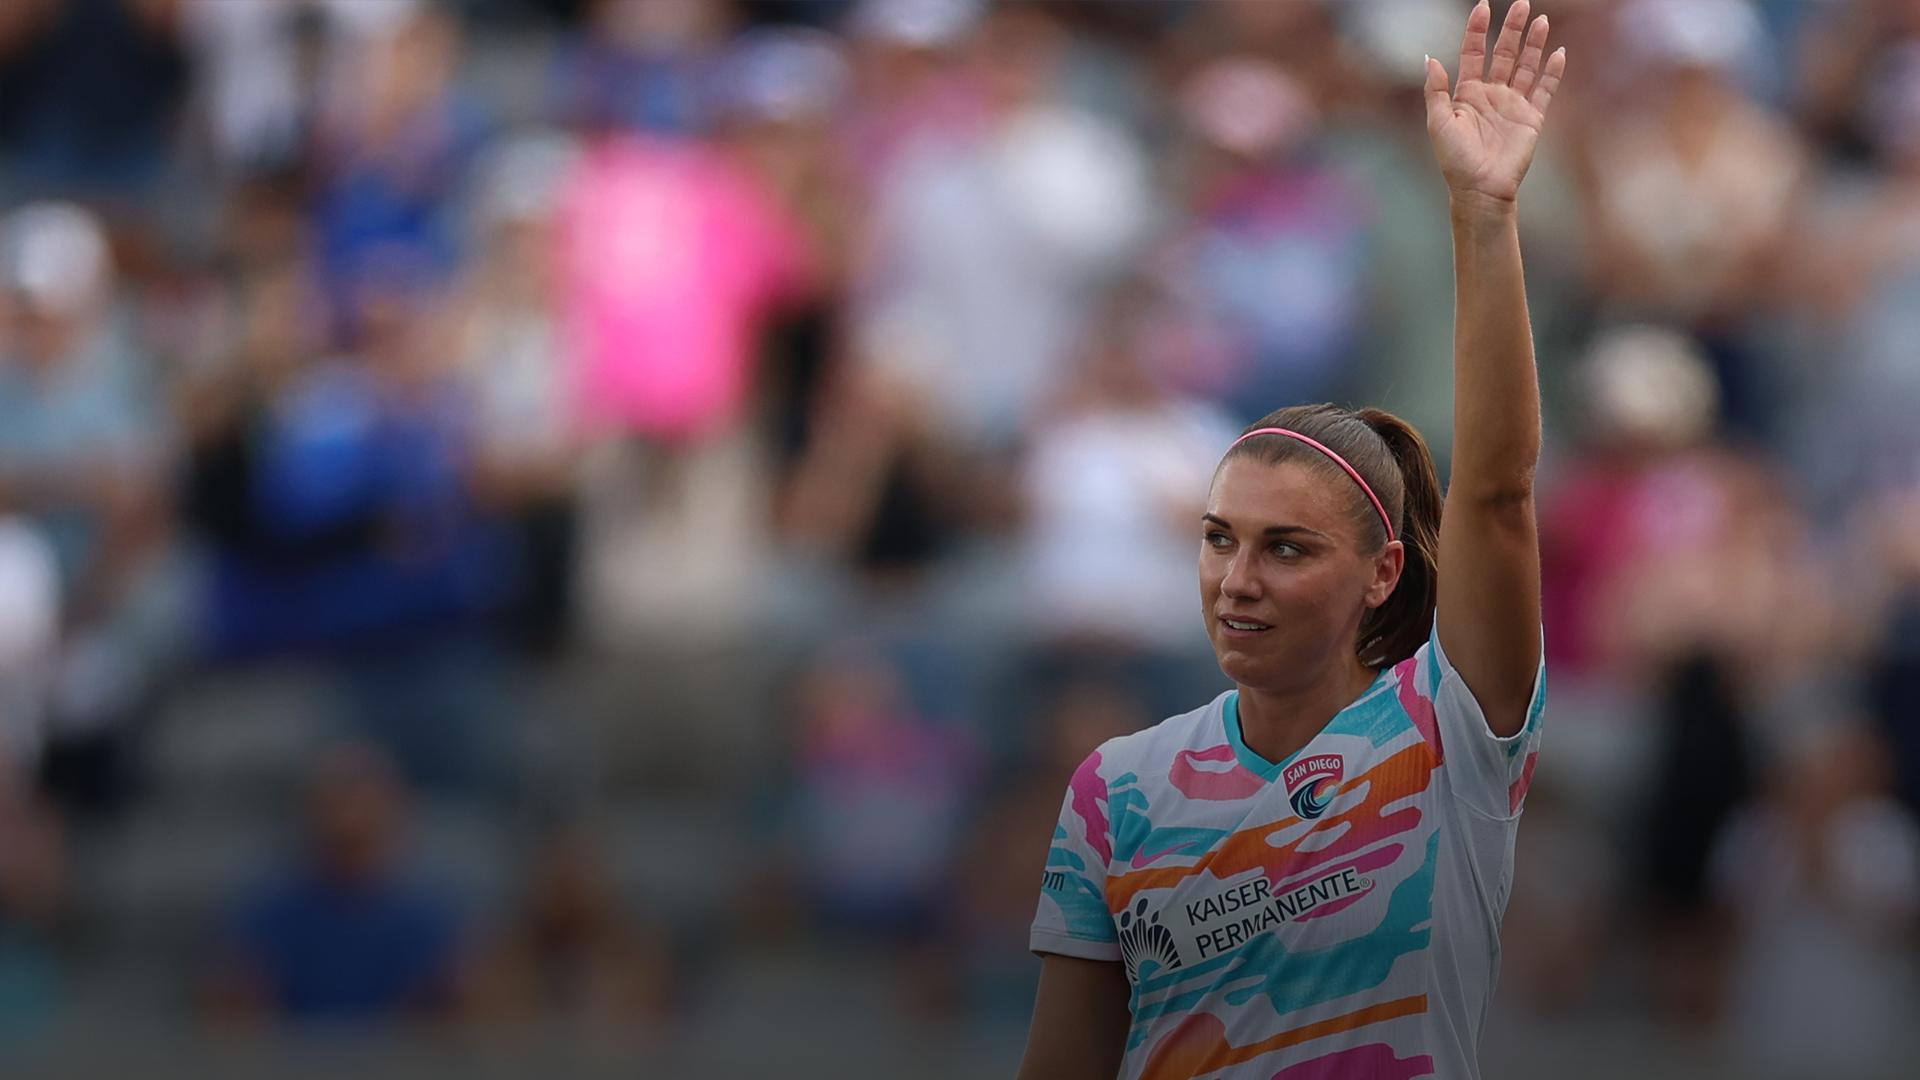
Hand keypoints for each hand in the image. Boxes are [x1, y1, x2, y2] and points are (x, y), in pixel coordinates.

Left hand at [1425, 0, 1565, 206]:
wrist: (1481, 188)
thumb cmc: (1455, 160)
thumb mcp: (1438, 122)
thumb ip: (1435, 90)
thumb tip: (1429, 58)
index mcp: (1466, 94)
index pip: (1472, 53)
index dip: (1476, 30)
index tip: (1482, 7)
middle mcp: (1491, 95)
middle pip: (1503, 53)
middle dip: (1511, 28)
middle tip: (1521, 4)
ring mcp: (1513, 105)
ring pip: (1526, 66)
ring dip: (1533, 44)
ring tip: (1541, 21)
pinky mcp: (1532, 117)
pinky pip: (1544, 89)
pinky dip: (1552, 72)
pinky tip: (1559, 53)